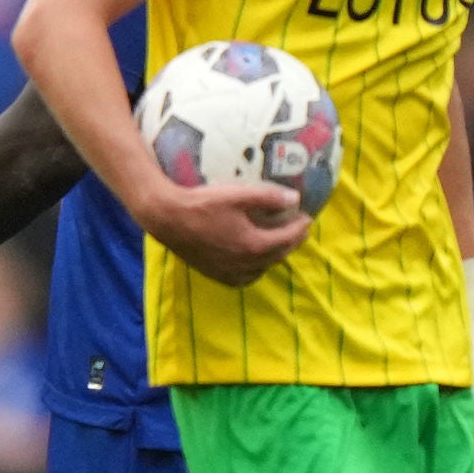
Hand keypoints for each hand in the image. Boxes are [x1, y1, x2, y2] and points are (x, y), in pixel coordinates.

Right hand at [135, 179, 309, 287]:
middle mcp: (245, 263)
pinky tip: (252, 260)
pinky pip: (243, 278)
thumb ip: (269, 198)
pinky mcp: (214, 274)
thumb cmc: (202, 204)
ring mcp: (228, 271)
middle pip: (277, 255)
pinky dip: (254, 270)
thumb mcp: (238, 195)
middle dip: (291, 242)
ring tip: (276, 243)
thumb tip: (295, 198)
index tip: (307, 217)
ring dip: (273, 257)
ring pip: (262, 269)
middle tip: (297, 229)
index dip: (300, 227)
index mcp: (254, 244)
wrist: (166, 218)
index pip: (287, 238)